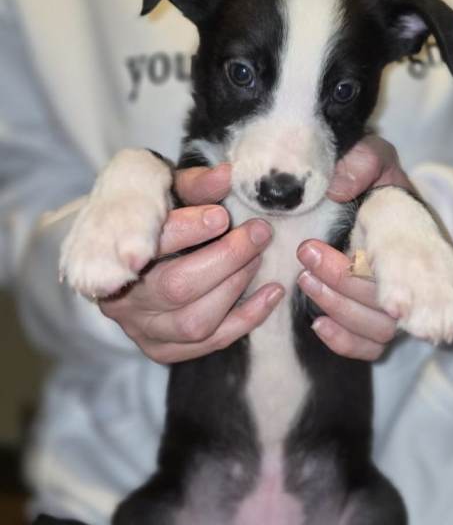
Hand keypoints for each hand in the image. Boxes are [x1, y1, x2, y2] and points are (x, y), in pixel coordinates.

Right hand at [100, 164, 283, 362]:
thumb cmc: (145, 210)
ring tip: (258, 258)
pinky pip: (208, 343)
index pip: (149, 244)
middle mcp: (120, 296)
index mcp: (110, 249)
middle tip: (258, 233)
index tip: (222, 216)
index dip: (189, 230)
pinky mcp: (160, 348)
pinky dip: (247, 319)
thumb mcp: (160, 184)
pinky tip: (271, 292)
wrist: (121, 248)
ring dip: (235, 288)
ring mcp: (139, 328)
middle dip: (226, 259)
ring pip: (193, 322)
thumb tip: (228, 176)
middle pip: (175, 287)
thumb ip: (192, 184)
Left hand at [298, 134, 412, 359]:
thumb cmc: (370, 180)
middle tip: (308, 252)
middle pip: (390, 304)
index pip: (417, 268)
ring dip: (339, 308)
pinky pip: (367, 349)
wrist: (362, 201)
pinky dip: (343, 342)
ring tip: (305, 280)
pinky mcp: (374, 327)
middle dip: (345, 281)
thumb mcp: (372, 157)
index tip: (355, 255)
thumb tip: (339, 187)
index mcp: (420, 241)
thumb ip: (363, 160)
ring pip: (379, 330)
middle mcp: (415, 282)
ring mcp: (397, 309)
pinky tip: (317, 325)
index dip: (395, 276)